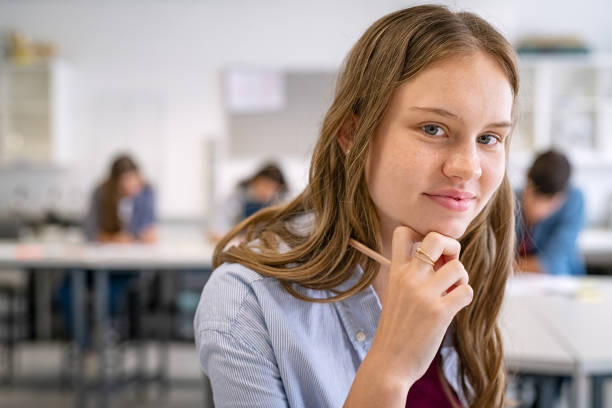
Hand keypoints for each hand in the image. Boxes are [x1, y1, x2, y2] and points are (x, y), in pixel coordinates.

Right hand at [367, 226, 472, 387]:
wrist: (388, 363)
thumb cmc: (395, 330)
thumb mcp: (395, 295)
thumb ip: (413, 275)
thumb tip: (443, 261)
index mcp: (396, 272)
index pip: (404, 232)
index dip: (422, 234)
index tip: (430, 252)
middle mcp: (409, 278)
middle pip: (436, 238)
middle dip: (451, 246)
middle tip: (449, 264)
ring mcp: (424, 295)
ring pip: (458, 267)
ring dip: (462, 278)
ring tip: (453, 291)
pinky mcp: (440, 312)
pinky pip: (466, 291)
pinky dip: (465, 296)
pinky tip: (455, 305)